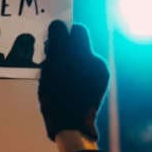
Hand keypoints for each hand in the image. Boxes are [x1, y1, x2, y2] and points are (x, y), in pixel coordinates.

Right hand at [38, 20, 109, 141]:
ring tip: (58, 75)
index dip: (63, 32)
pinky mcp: (100, 82)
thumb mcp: (50, 69)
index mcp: (83, 56)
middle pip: (80, 43)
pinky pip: (87, 69)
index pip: (77, 30)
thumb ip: (56, 43)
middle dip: (66, 47)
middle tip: (52, 56)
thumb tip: (58, 25)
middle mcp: (95, 62)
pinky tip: (68, 83)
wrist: (71, 126)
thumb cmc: (57, 98)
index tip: (52, 40)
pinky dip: (77, 72)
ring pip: (82, 57)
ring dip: (71, 60)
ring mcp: (99, 73)